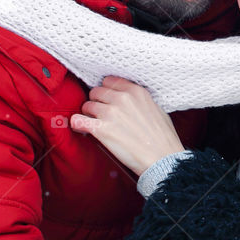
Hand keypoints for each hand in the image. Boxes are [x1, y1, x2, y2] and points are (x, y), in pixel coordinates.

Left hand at [70, 75, 184, 175]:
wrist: (162, 158)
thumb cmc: (163, 137)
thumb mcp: (156, 108)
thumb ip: (140, 100)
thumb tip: (131, 101)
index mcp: (136, 91)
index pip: (109, 81)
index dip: (107, 91)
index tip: (107, 100)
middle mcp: (122, 98)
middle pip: (96, 91)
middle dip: (97, 102)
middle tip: (100, 114)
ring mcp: (110, 113)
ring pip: (86, 105)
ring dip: (88, 115)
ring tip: (94, 124)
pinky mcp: (101, 129)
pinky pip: (77, 120)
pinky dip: (77, 124)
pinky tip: (81, 129)